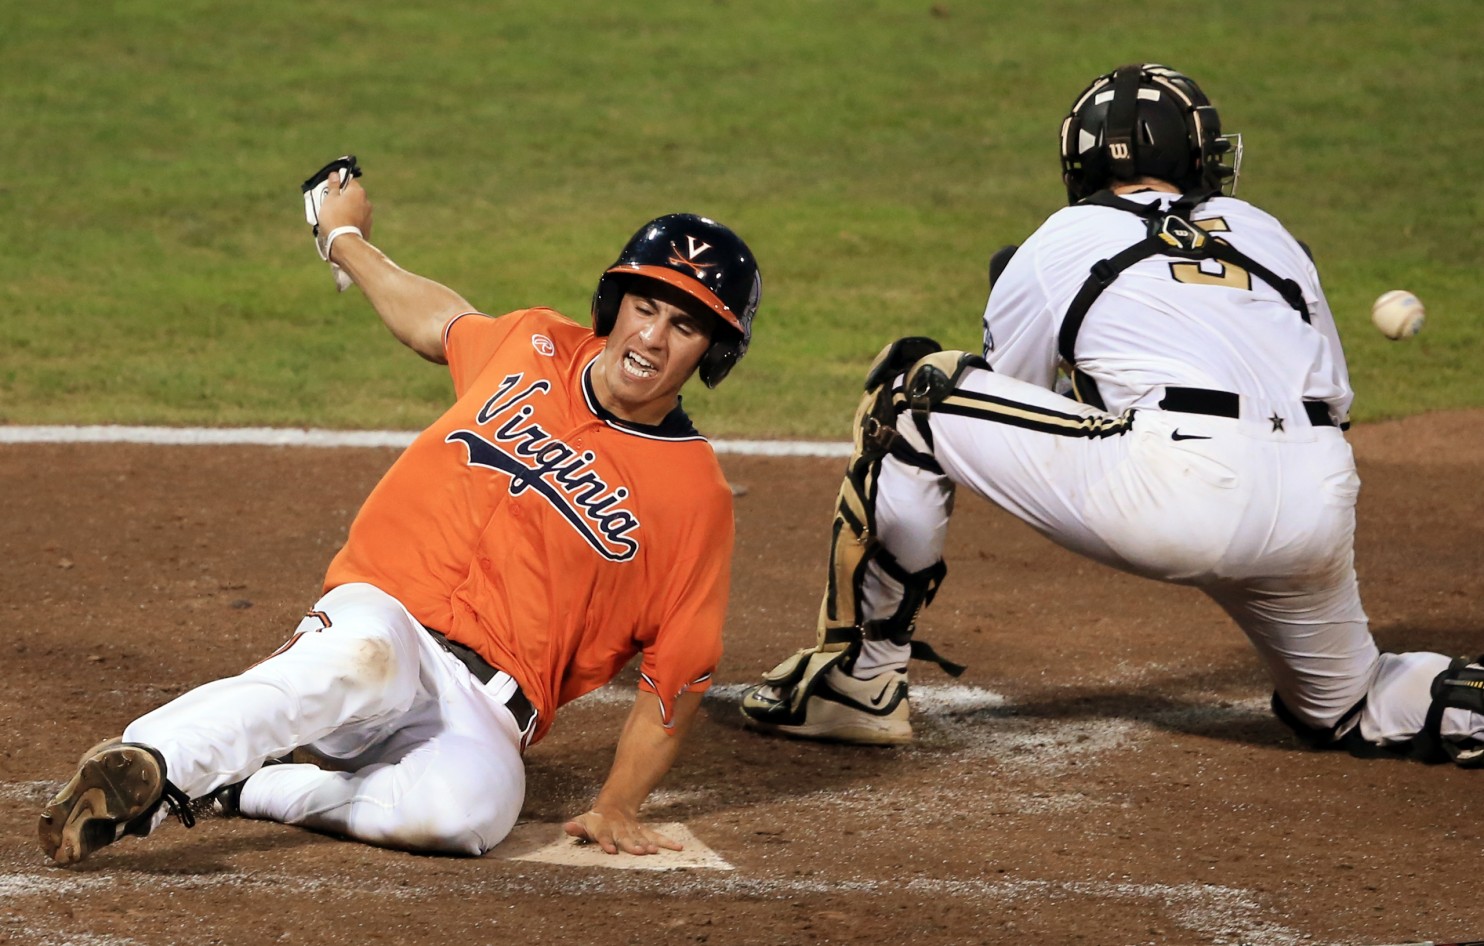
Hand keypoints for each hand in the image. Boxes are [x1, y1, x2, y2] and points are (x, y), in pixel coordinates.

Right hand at [317, 175, 372, 250]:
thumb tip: (335, 174)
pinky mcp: (367, 227)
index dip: (338, 182)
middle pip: (352, 195)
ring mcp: (368, 215)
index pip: (349, 180)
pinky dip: (350, 220)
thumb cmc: (334, 218)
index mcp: (358, 191)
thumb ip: (333, 186)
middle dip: (342, 198)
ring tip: (333, 217)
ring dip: (346, 210)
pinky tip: (341, 226)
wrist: (344, 242)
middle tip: (329, 203)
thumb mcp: (329, 199)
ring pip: (355, 208)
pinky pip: (357, 220)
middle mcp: (366, 201)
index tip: (330, 188)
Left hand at [563, 808, 682, 855]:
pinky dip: (667, 842)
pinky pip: (657, 837)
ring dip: (649, 844)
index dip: (607, 842)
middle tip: (639, 852)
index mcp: (605, 828)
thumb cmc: (596, 820)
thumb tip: (567, 827)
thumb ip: (578, 827)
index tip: (610, 850)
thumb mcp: (585, 821)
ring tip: (655, 852)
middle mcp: (621, 829)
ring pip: (643, 837)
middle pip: (626, 837)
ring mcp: (634, 830)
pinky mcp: (645, 833)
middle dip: (632, 844)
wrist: (615, 806)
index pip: (605, 835)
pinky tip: (678, 848)